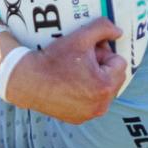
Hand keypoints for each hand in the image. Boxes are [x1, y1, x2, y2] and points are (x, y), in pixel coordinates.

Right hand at [12, 18, 126, 123]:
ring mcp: (90, 114)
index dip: (104, 54)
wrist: (27, 80)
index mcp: (105, 85)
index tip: (87, 54)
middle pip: (115, 78)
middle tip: (82, 62)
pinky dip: (86, 95)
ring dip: (97, 81)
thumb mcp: (79, 37)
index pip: (119, 63)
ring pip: (105, 91)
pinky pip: (92, 103)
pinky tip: (71, 86)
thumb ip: (103, 28)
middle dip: (103, 68)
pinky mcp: (80, 119)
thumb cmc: (54, 59)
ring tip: (76, 73)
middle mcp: (101, 104)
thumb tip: (119, 32)